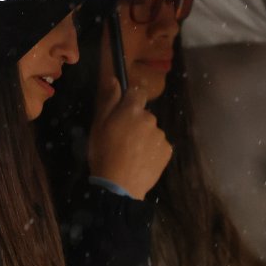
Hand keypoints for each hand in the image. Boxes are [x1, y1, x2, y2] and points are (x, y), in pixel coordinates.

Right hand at [87, 79, 172, 199]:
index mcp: (132, 110)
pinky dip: (152, 150)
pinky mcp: (167, 151)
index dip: (131, 99)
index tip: (125, 109)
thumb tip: (114, 80)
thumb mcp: (99, 125)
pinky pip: (159, 145)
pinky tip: (140, 160)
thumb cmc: (104, 153)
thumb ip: (109, 101)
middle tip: (122, 138)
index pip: (138, 92)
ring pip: (151, 131)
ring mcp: (160, 135)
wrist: (119, 186)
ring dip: (144, 137)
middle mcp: (150, 119)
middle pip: (144, 114)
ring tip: (131, 153)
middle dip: (136, 122)